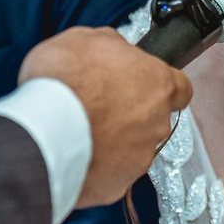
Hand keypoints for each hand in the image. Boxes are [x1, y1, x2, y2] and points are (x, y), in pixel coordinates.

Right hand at [20, 27, 192, 207]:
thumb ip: (112, 45)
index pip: (181, 88)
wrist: (42, 131)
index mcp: (158, 85)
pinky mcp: (117, 185)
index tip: (145, 85)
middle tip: (98, 105)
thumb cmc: (64, 82)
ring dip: (113, 141)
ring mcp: (139, 158)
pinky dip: (96, 166)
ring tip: (80, 131)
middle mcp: (156, 124)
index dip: (161, 86)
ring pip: (132, 148)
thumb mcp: (85, 39)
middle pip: (153, 119)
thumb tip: (114, 48)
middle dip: (129, 114)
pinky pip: (110, 174)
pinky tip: (74, 153)